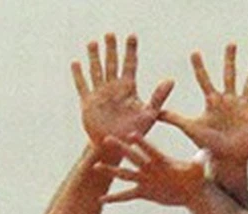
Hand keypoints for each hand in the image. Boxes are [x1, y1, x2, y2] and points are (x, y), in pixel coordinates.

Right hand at [72, 33, 174, 153]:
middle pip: (112, 64)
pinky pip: (83, 86)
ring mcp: (100, 94)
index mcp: (128, 89)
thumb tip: (171, 80)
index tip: (132, 36)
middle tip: (110, 34)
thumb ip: (159, 97)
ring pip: (96, 70)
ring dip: (94, 57)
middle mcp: (114, 88)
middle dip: (111, 49)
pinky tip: (76, 63)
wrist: (117, 146)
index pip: (130, 65)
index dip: (131, 51)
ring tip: (93, 43)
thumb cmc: (135, 132)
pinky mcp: (88, 102)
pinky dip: (79, 75)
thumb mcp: (149, 114)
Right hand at [96, 136, 205, 206]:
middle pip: (133, 157)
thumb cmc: (197, 177)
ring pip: (125, 175)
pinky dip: (114, 198)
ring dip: (111, 172)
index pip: (151, 150)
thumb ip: (201, 161)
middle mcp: (150, 168)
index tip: (132, 134)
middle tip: (106, 138)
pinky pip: (126, 196)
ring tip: (95, 167)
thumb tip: (206, 153)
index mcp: (162, 161)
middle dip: (120, 149)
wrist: (193, 191)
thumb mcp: (199, 170)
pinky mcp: (144, 192)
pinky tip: (101, 199)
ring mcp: (145, 180)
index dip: (143, 143)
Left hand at [159, 43, 247, 165]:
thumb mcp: (191, 129)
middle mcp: (228, 101)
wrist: (227, 159)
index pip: (204, 80)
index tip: (194, 53)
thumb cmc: (209, 145)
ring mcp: (242, 107)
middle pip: (229, 76)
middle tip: (230, 44)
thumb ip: (174, 118)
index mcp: (213, 102)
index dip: (199, 68)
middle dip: (229, 60)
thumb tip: (154, 113)